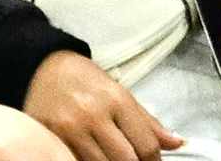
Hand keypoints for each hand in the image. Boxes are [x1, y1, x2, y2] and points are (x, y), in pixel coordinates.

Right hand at [23, 50, 184, 160]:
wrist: (44, 69)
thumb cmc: (86, 80)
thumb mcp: (121, 93)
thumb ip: (148, 122)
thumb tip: (176, 143)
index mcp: (117, 100)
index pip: (146, 144)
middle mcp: (93, 115)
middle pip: (125, 160)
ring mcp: (70, 130)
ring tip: (113, 158)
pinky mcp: (50, 140)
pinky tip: (94, 157)